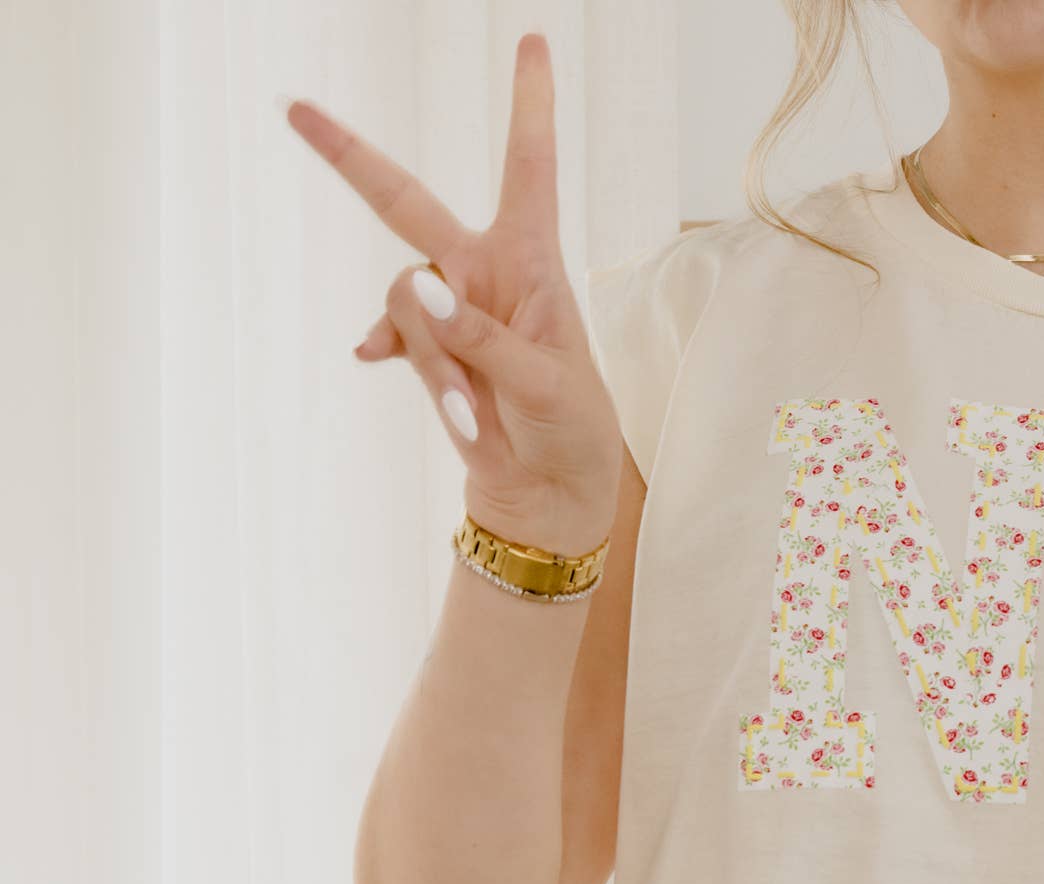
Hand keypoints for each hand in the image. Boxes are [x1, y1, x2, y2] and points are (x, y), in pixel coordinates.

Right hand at [285, 32, 622, 553]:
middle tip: (294, 110)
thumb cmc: (569, 432)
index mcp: (532, 262)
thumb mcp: (544, 385)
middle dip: (349, 158)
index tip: (533, 43)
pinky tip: (376, 363)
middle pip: (407, 204)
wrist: (547, 497)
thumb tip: (418, 286)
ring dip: (432, 357)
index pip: (528, 169)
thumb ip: (481, 336)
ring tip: (473, 411)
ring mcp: (450, 310)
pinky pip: (395, 339)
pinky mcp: (428, 351)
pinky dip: (401, 361)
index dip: (529, 105)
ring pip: (405, 301)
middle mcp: (484, 272)